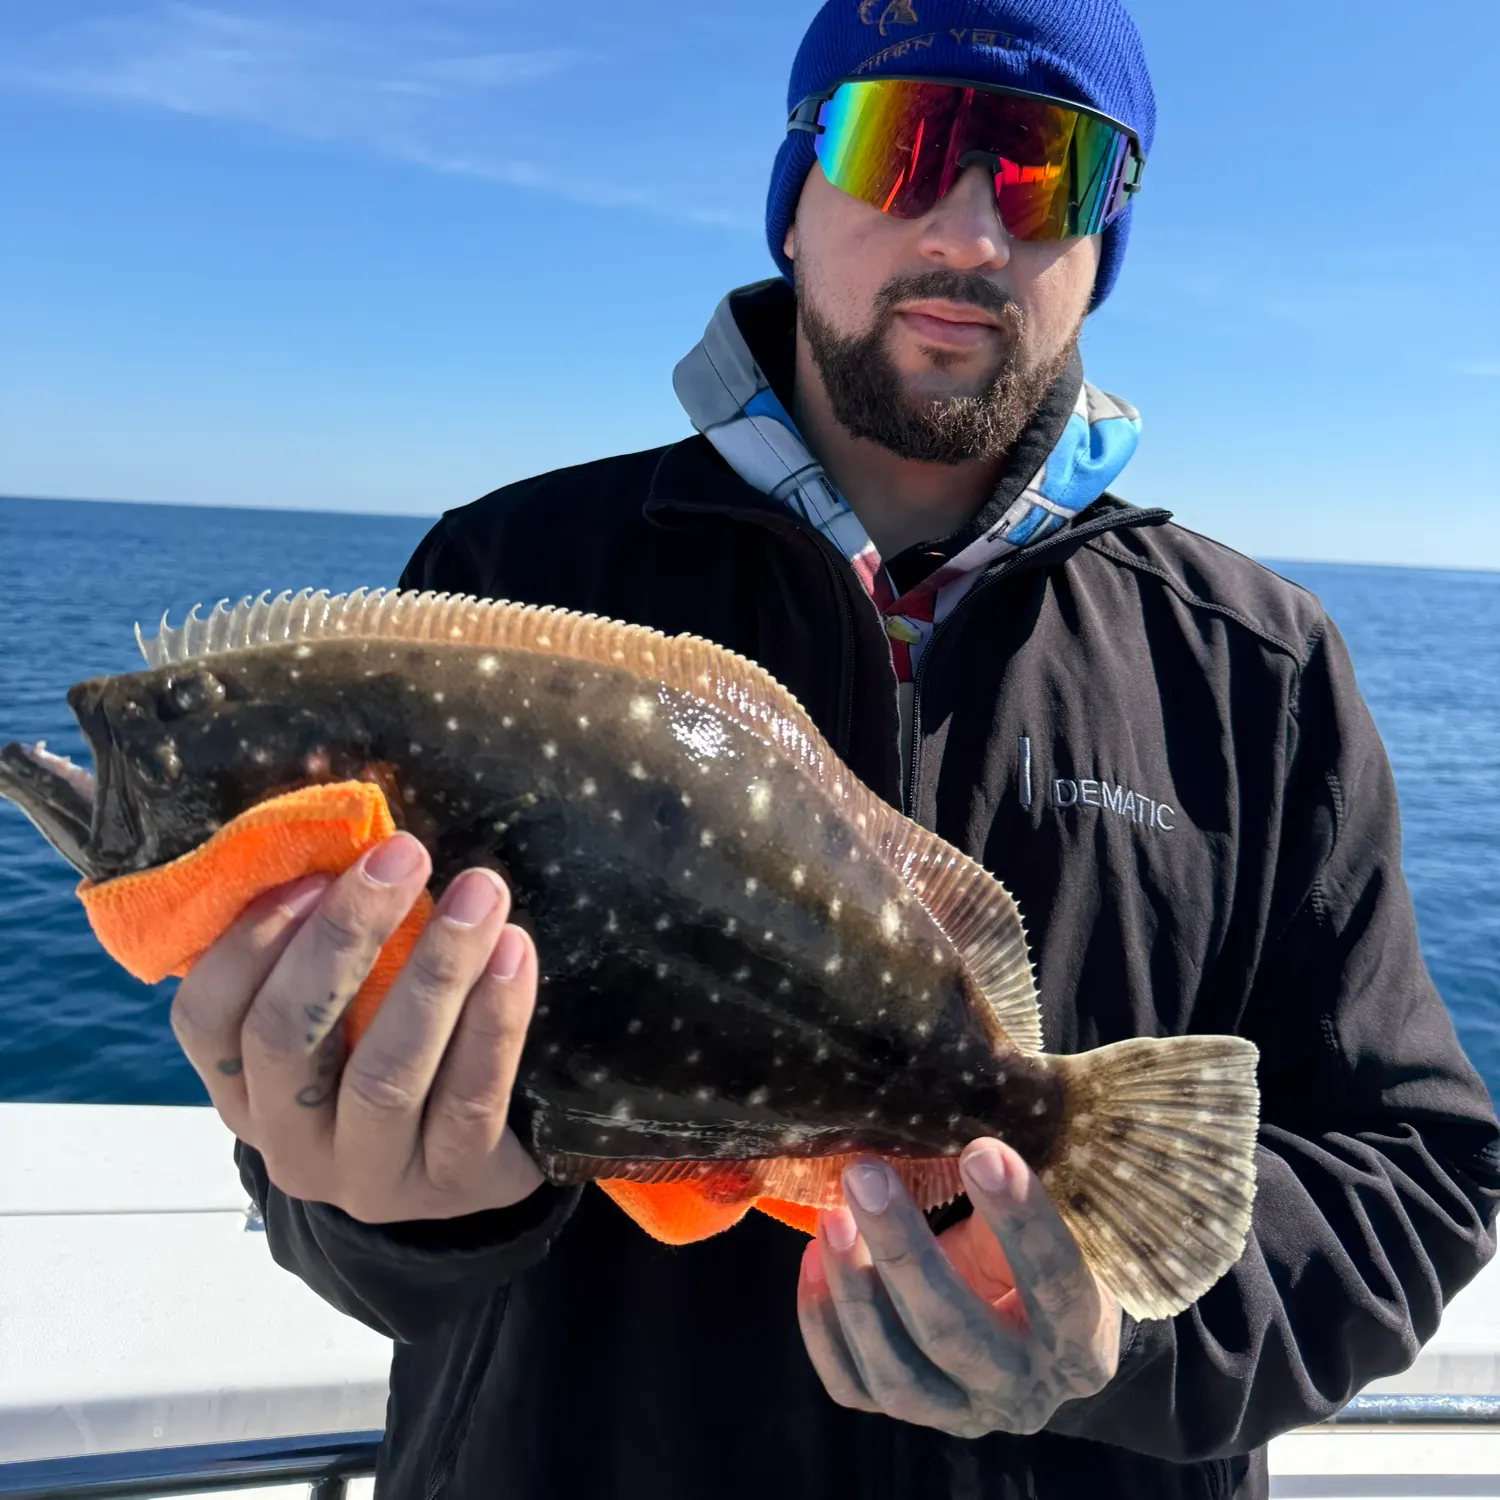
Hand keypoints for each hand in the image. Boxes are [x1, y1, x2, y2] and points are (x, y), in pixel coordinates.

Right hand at [170, 832, 545, 1222]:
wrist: (472, 1176)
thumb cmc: (393, 1064)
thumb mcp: (343, 1024)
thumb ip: (327, 954)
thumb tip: (353, 837)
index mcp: (245, 1091)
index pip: (206, 1019)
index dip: (252, 941)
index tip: (317, 872)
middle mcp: (292, 1143)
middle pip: (290, 1039)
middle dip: (346, 936)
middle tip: (404, 855)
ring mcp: (370, 1175)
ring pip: (387, 1072)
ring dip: (435, 968)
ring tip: (481, 892)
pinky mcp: (453, 1185)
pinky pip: (470, 1098)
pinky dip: (494, 1020)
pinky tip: (514, 953)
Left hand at [797, 1140, 1120, 1437]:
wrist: (1033, 1324)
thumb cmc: (1042, 1248)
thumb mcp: (1056, 1218)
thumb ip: (1019, 1182)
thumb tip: (967, 1098)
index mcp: (1081, 1340)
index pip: (1057, 1286)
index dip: (1021, 1221)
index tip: (981, 1150)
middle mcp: (1025, 1392)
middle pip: (955, 1335)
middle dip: (904, 1252)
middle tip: (865, 1172)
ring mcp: (962, 1413)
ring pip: (898, 1376)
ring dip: (855, 1290)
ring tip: (830, 1214)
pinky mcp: (910, 1411)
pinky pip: (853, 1386)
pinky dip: (823, 1325)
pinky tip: (812, 1260)